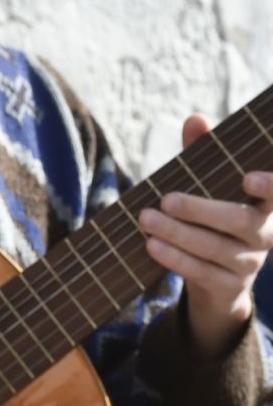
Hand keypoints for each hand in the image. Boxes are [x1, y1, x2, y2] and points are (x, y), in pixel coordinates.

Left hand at [138, 114, 272, 359]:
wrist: (216, 281)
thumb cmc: (213, 219)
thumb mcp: (209, 186)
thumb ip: (203, 154)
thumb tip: (196, 119)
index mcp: (266, 207)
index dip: (269, 186)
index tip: (247, 177)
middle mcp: (265, 235)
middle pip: (240, 223)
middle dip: (201, 210)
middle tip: (165, 200)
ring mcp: (249, 264)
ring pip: (216, 249)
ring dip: (178, 234)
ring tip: (146, 219)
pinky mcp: (229, 287)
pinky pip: (202, 273)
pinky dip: (175, 258)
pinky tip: (151, 245)